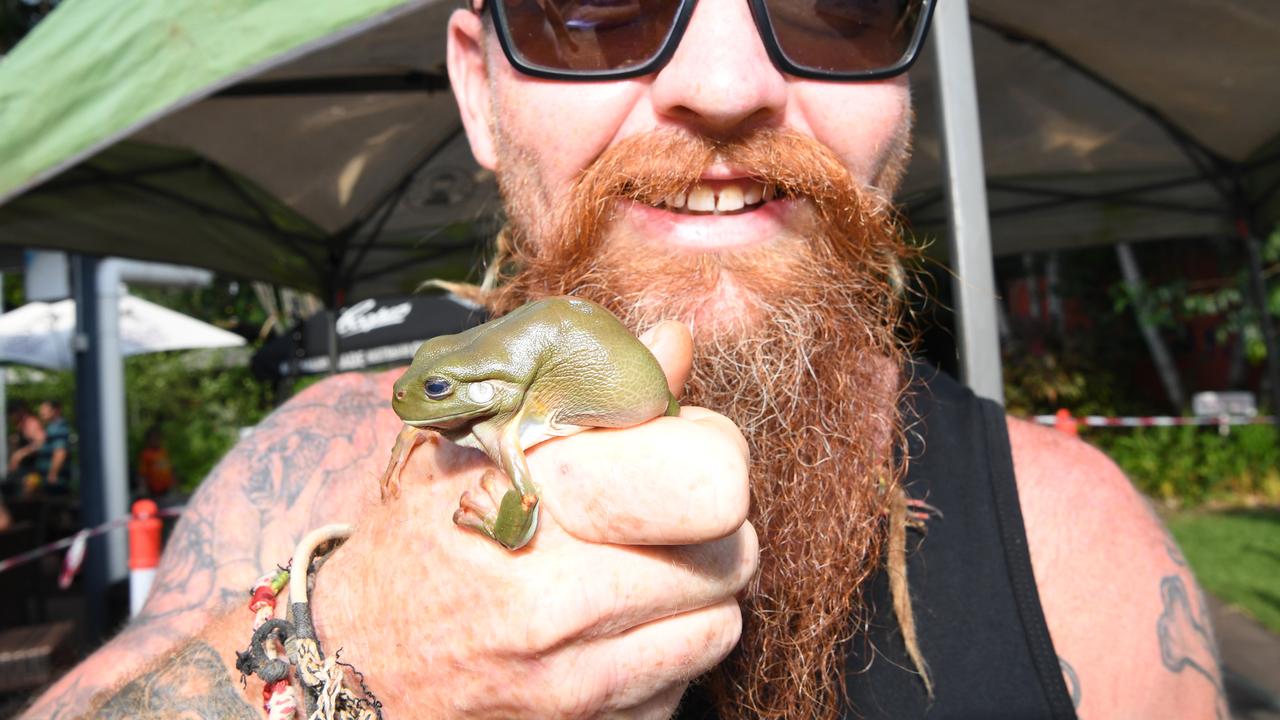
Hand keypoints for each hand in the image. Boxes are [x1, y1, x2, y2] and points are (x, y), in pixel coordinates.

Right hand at [312, 321, 756, 718]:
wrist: (349, 667)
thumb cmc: (416, 546)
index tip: (687, 451)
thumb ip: (587, 394)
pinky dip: (665, 656)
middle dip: (712, 527)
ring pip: (721, 624)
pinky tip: (615, 631)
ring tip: (646, 573)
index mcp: (535, 498)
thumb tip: (675, 342)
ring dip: (698, 595)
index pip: (709, 477)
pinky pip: (684, 685)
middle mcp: (558, 595)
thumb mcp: (476, 447)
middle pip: (731, 552)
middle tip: (671, 518)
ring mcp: (571, 676)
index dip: (714, 454)